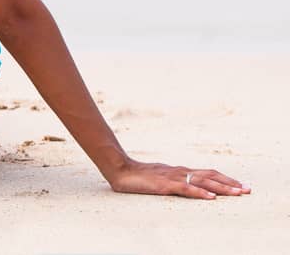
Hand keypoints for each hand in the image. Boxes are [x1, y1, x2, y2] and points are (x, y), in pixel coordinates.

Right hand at [106, 159, 250, 198]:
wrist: (120, 170)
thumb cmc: (138, 176)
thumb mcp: (160, 177)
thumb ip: (174, 181)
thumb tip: (186, 186)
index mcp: (180, 170)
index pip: (208, 173)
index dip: (225, 179)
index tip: (240, 186)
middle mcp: (180, 171)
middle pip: (211, 175)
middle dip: (230, 184)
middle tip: (247, 190)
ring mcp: (173, 177)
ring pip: (203, 181)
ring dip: (222, 188)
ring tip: (237, 193)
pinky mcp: (165, 185)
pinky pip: (186, 188)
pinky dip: (200, 192)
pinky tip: (210, 197)